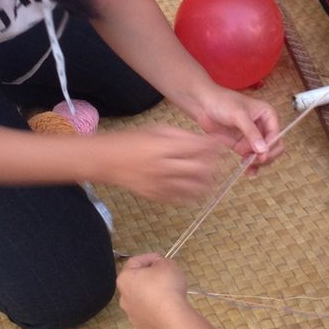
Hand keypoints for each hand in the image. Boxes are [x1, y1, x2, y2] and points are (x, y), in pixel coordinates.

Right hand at [99, 125, 229, 202]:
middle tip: (220, 163)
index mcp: (163, 147)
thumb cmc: (133, 140)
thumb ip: (181, 136)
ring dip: (208, 183)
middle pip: (199, 170)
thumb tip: (205, 141)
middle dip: (214, 166)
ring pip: (193, 188)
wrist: (107, 160)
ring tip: (213, 177)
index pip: (196, 148)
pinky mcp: (156, 196)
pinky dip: (193, 193)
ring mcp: (159, 184)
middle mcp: (163, 167)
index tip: (221, 146)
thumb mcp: (157, 130)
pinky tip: (197, 187)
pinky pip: (181, 198)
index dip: (213, 148)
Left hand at [117, 252, 190, 328]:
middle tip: (165, 275)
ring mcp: (132, 315)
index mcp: (125, 279)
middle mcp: (124, 297)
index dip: (150, 257)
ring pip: (141, 299)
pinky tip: (168, 307)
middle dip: (150, 277)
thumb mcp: (168, 264)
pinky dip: (156, 308)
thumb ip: (161, 262)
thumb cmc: (166, 287)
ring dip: (152, 293)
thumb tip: (159, 267)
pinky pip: (149, 313)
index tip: (162, 259)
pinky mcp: (142, 327)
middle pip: (136, 282)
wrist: (172, 319)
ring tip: (168, 292)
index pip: (135, 261)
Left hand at [192, 88, 282, 171]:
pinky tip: (248, 171)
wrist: (203, 105)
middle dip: (267, 155)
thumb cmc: (222, 102)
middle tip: (256, 161)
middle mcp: (263, 126)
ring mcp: (253, 137)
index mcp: (267, 114)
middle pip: (273, 146)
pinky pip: (252, 158)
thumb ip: (251, 132)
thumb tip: (263, 150)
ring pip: (264, 154)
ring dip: (259, 162)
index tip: (261, 156)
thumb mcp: (238, 115)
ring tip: (248, 166)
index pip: (276, 135)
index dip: (271, 147)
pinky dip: (252, 166)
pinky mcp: (242, 145)